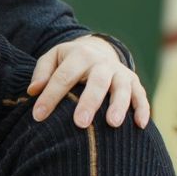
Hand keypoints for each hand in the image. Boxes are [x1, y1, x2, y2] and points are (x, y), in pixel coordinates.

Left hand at [28, 35, 150, 128]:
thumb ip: (42, 73)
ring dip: (119, 105)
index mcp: (80, 55)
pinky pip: (141, 96)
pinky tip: (140, 125)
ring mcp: (120, 73)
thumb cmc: (69, 62)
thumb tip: (33, 91)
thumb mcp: (53, 58)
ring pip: (122, 88)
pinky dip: (143, 109)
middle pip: (97, 81)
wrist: (98, 50)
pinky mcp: (135, 83)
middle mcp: (102, 63)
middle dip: (89, 102)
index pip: (63, 76)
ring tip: (112, 124)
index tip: (38, 116)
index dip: (50, 96)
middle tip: (80, 123)